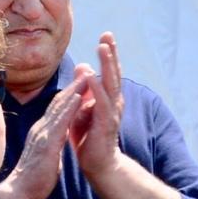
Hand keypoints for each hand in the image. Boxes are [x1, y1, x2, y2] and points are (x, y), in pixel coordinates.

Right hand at [0, 80, 83, 198]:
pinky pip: (60, 121)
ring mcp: (43, 134)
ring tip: (87, 77)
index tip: (83, 81)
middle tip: (88, 71)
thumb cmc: (35, 176)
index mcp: (43, 131)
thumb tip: (59, 136)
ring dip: (74, 91)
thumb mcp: (47, 153)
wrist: (22, 191)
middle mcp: (41, 128)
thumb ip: (52, 142)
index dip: (70, 94)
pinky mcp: (47, 143)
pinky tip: (78, 98)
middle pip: (59, 103)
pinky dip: (69, 108)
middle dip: (74, 86)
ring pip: (60, 107)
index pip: (57, 109)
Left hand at [69, 33, 126, 177]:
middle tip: (107, 35)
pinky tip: (92, 77)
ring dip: (106, 65)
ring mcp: (112, 113)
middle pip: (113, 73)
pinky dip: (97, 89)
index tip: (105, 35)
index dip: (108, 54)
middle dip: (111, 54)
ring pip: (110, 84)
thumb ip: (85, 88)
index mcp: (108, 98)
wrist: (98, 164)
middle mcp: (114, 102)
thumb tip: (84, 65)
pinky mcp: (105, 124)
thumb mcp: (84, 107)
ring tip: (102, 48)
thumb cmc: (89, 136)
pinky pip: (101, 104)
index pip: (109, 71)